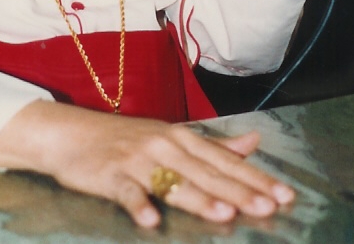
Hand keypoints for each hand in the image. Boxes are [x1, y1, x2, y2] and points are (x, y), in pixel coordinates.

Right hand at [0, 101, 294, 227]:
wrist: (69, 133)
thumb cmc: (123, 138)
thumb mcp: (170, 136)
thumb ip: (213, 145)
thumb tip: (254, 143)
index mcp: (180, 137)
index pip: (224, 160)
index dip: (254, 178)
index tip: (284, 195)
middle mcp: (163, 145)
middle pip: (205, 172)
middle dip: (238, 192)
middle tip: (268, 208)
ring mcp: (136, 159)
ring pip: (172, 181)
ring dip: (198, 198)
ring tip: (224, 214)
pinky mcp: (109, 174)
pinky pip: (126, 191)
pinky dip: (138, 203)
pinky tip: (151, 220)